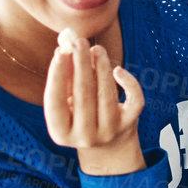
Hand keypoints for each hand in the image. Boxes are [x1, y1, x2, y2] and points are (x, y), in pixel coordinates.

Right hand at [45, 33, 144, 176]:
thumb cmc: (81, 116)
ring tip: (97, 49)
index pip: (55, 102)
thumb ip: (66, 79)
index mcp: (60, 133)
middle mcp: (84, 136)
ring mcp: (109, 132)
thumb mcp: (68, 104)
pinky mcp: (129, 124)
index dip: (57, 76)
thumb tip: (66, 48)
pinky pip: (133, 99)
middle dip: (81, 65)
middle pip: (83, 96)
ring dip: (101, 67)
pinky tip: (117, 69)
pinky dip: (128, 82)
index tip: (60, 52)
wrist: (108, 146)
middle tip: (80, 42)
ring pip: (106, 94)